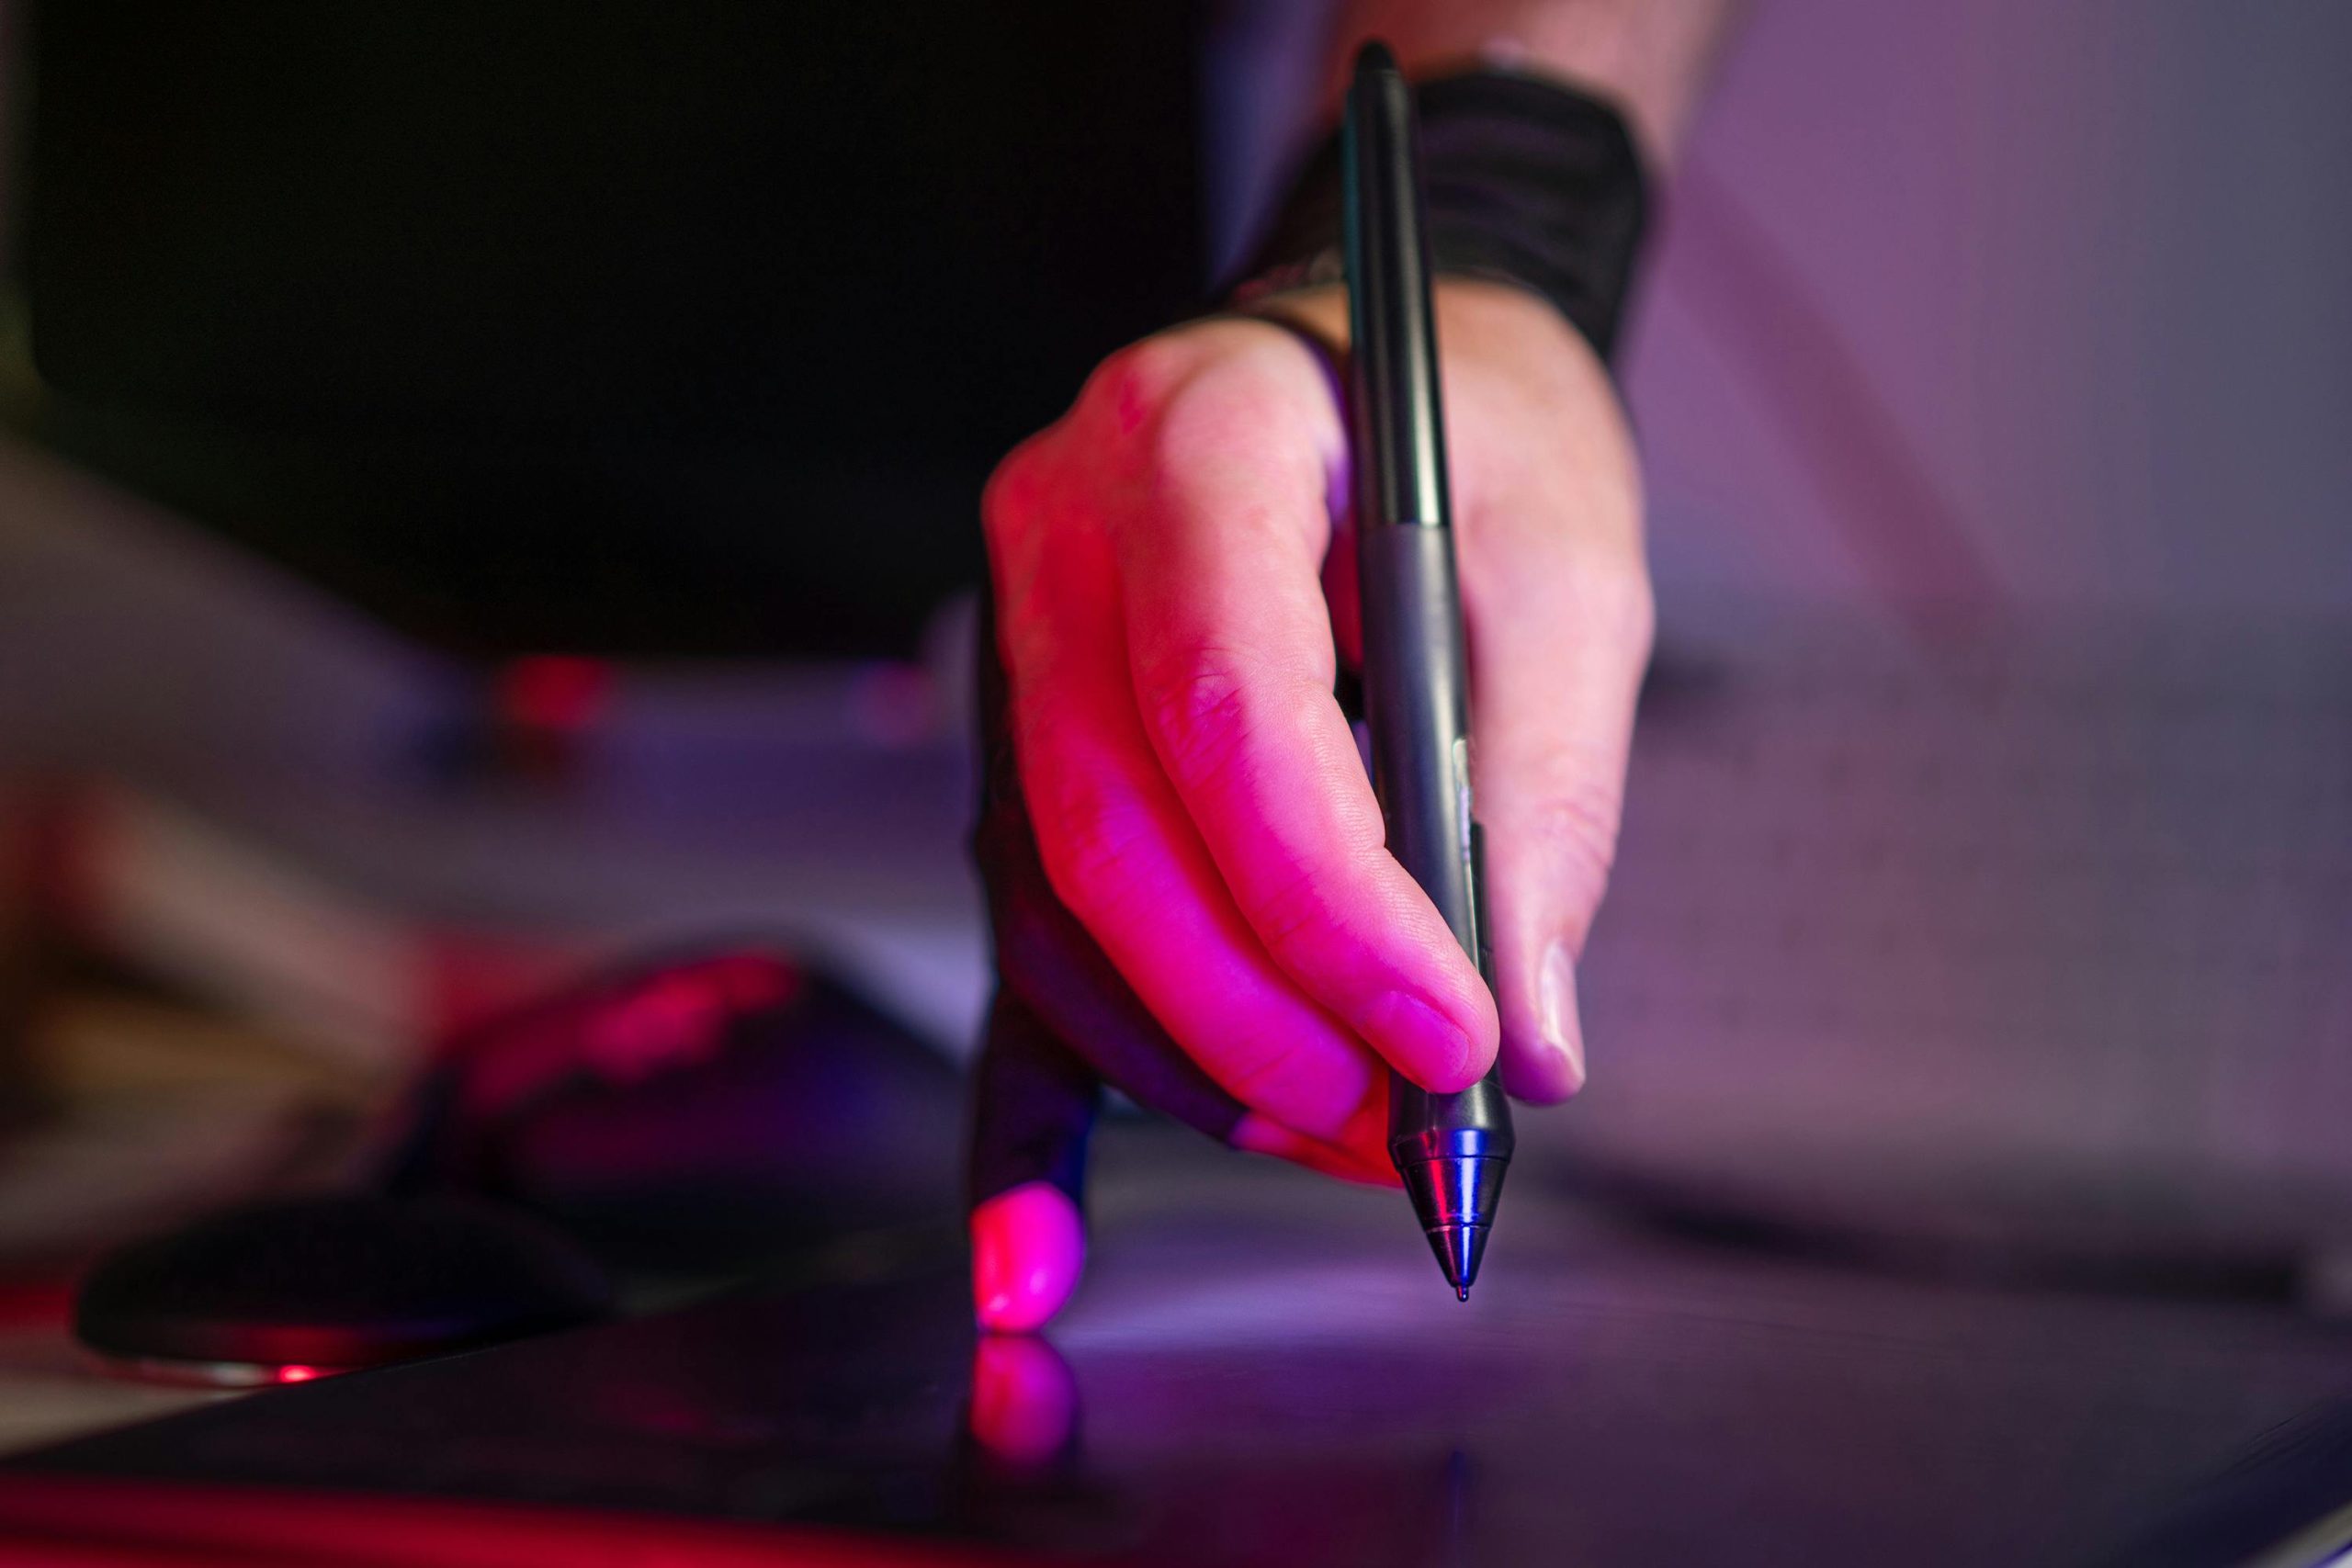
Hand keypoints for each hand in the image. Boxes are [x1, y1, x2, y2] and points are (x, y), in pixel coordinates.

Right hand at [968, 280, 1651, 1329]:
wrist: (1377, 359)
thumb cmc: (1473, 431)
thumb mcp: (1563, 571)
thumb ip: (1545, 792)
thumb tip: (1529, 1034)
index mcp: (1197, 446)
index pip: (1227, 710)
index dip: (1336, 904)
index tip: (1459, 1037)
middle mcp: (1058, 538)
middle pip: (1112, 834)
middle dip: (1262, 1011)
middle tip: (1405, 1119)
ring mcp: (1013, 645)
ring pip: (1052, 907)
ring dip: (1192, 1057)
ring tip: (1339, 1135)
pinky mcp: (1023, 747)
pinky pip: (1017, 937)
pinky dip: (1039, 1101)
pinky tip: (1039, 1257)